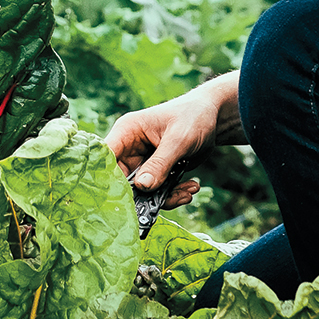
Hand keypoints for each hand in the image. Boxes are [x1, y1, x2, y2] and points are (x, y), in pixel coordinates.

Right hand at [103, 73, 235, 203]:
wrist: (212, 117)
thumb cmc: (193, 117)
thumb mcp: (178, 139)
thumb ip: (160, 163)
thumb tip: (143, 186)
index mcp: (127, 132)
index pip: (107, 157)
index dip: (108, 178)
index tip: (124, 198)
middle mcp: (130, 148)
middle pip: (122, 180)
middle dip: (143, 195)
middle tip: (162, 202)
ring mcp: (142, 162)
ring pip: (142, 191)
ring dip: (165, 196)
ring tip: (188, 191)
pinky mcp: (156, 172)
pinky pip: (157, 191)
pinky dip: (173, 194)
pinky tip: (190, 188)